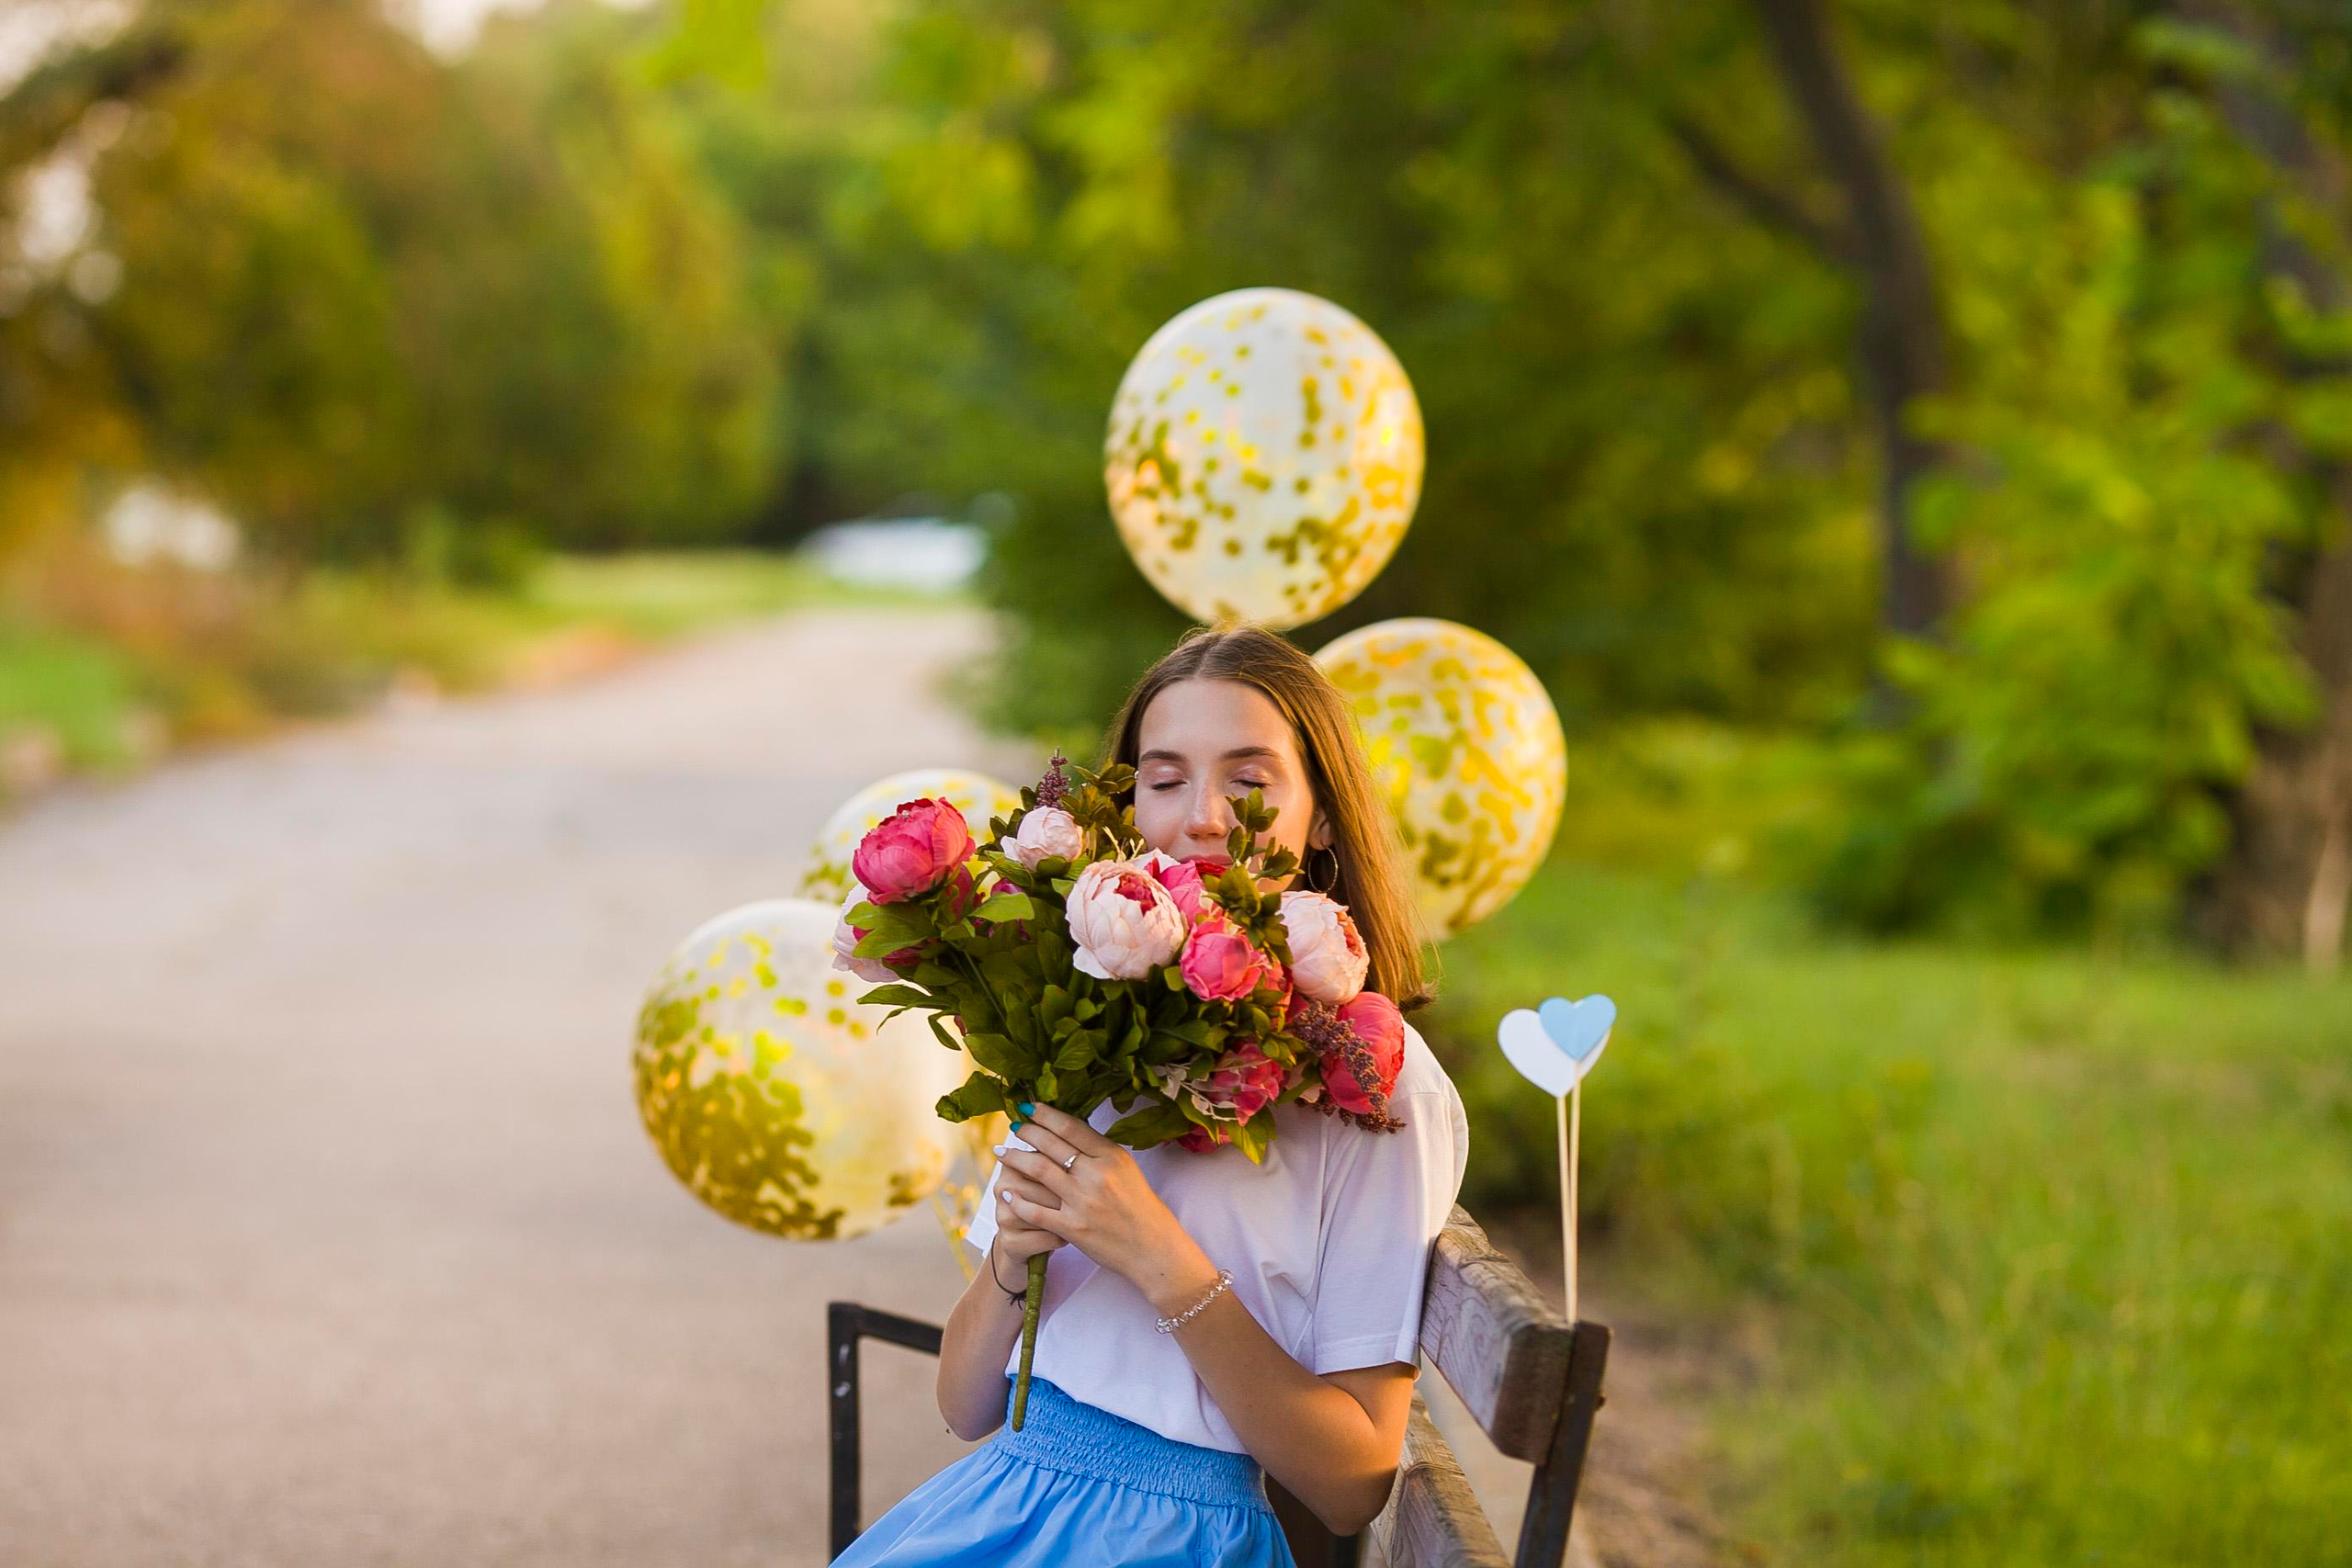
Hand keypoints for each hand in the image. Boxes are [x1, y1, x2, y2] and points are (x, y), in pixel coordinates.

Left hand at [997, 1105, 1220, 1316]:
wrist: (1153, 1249)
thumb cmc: (1141, 1208)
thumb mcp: (1127, 1170)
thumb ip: (1099, 1152)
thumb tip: (1068, 1133)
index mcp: (1112, 1156)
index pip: (1071, 1127)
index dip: (1046, 1114)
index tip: (1029, 1108)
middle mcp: (1096, 1174)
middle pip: (1051, 1144)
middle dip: (1027, 1132)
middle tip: (1013, 1126)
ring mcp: (1083, 1202)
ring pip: (1039, 1171)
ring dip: (1015, 1159)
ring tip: (1002, 1152)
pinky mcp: (1073, 1228)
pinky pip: (1036, 1211)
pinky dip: (1018, 1201)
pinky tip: (1007, 1194)